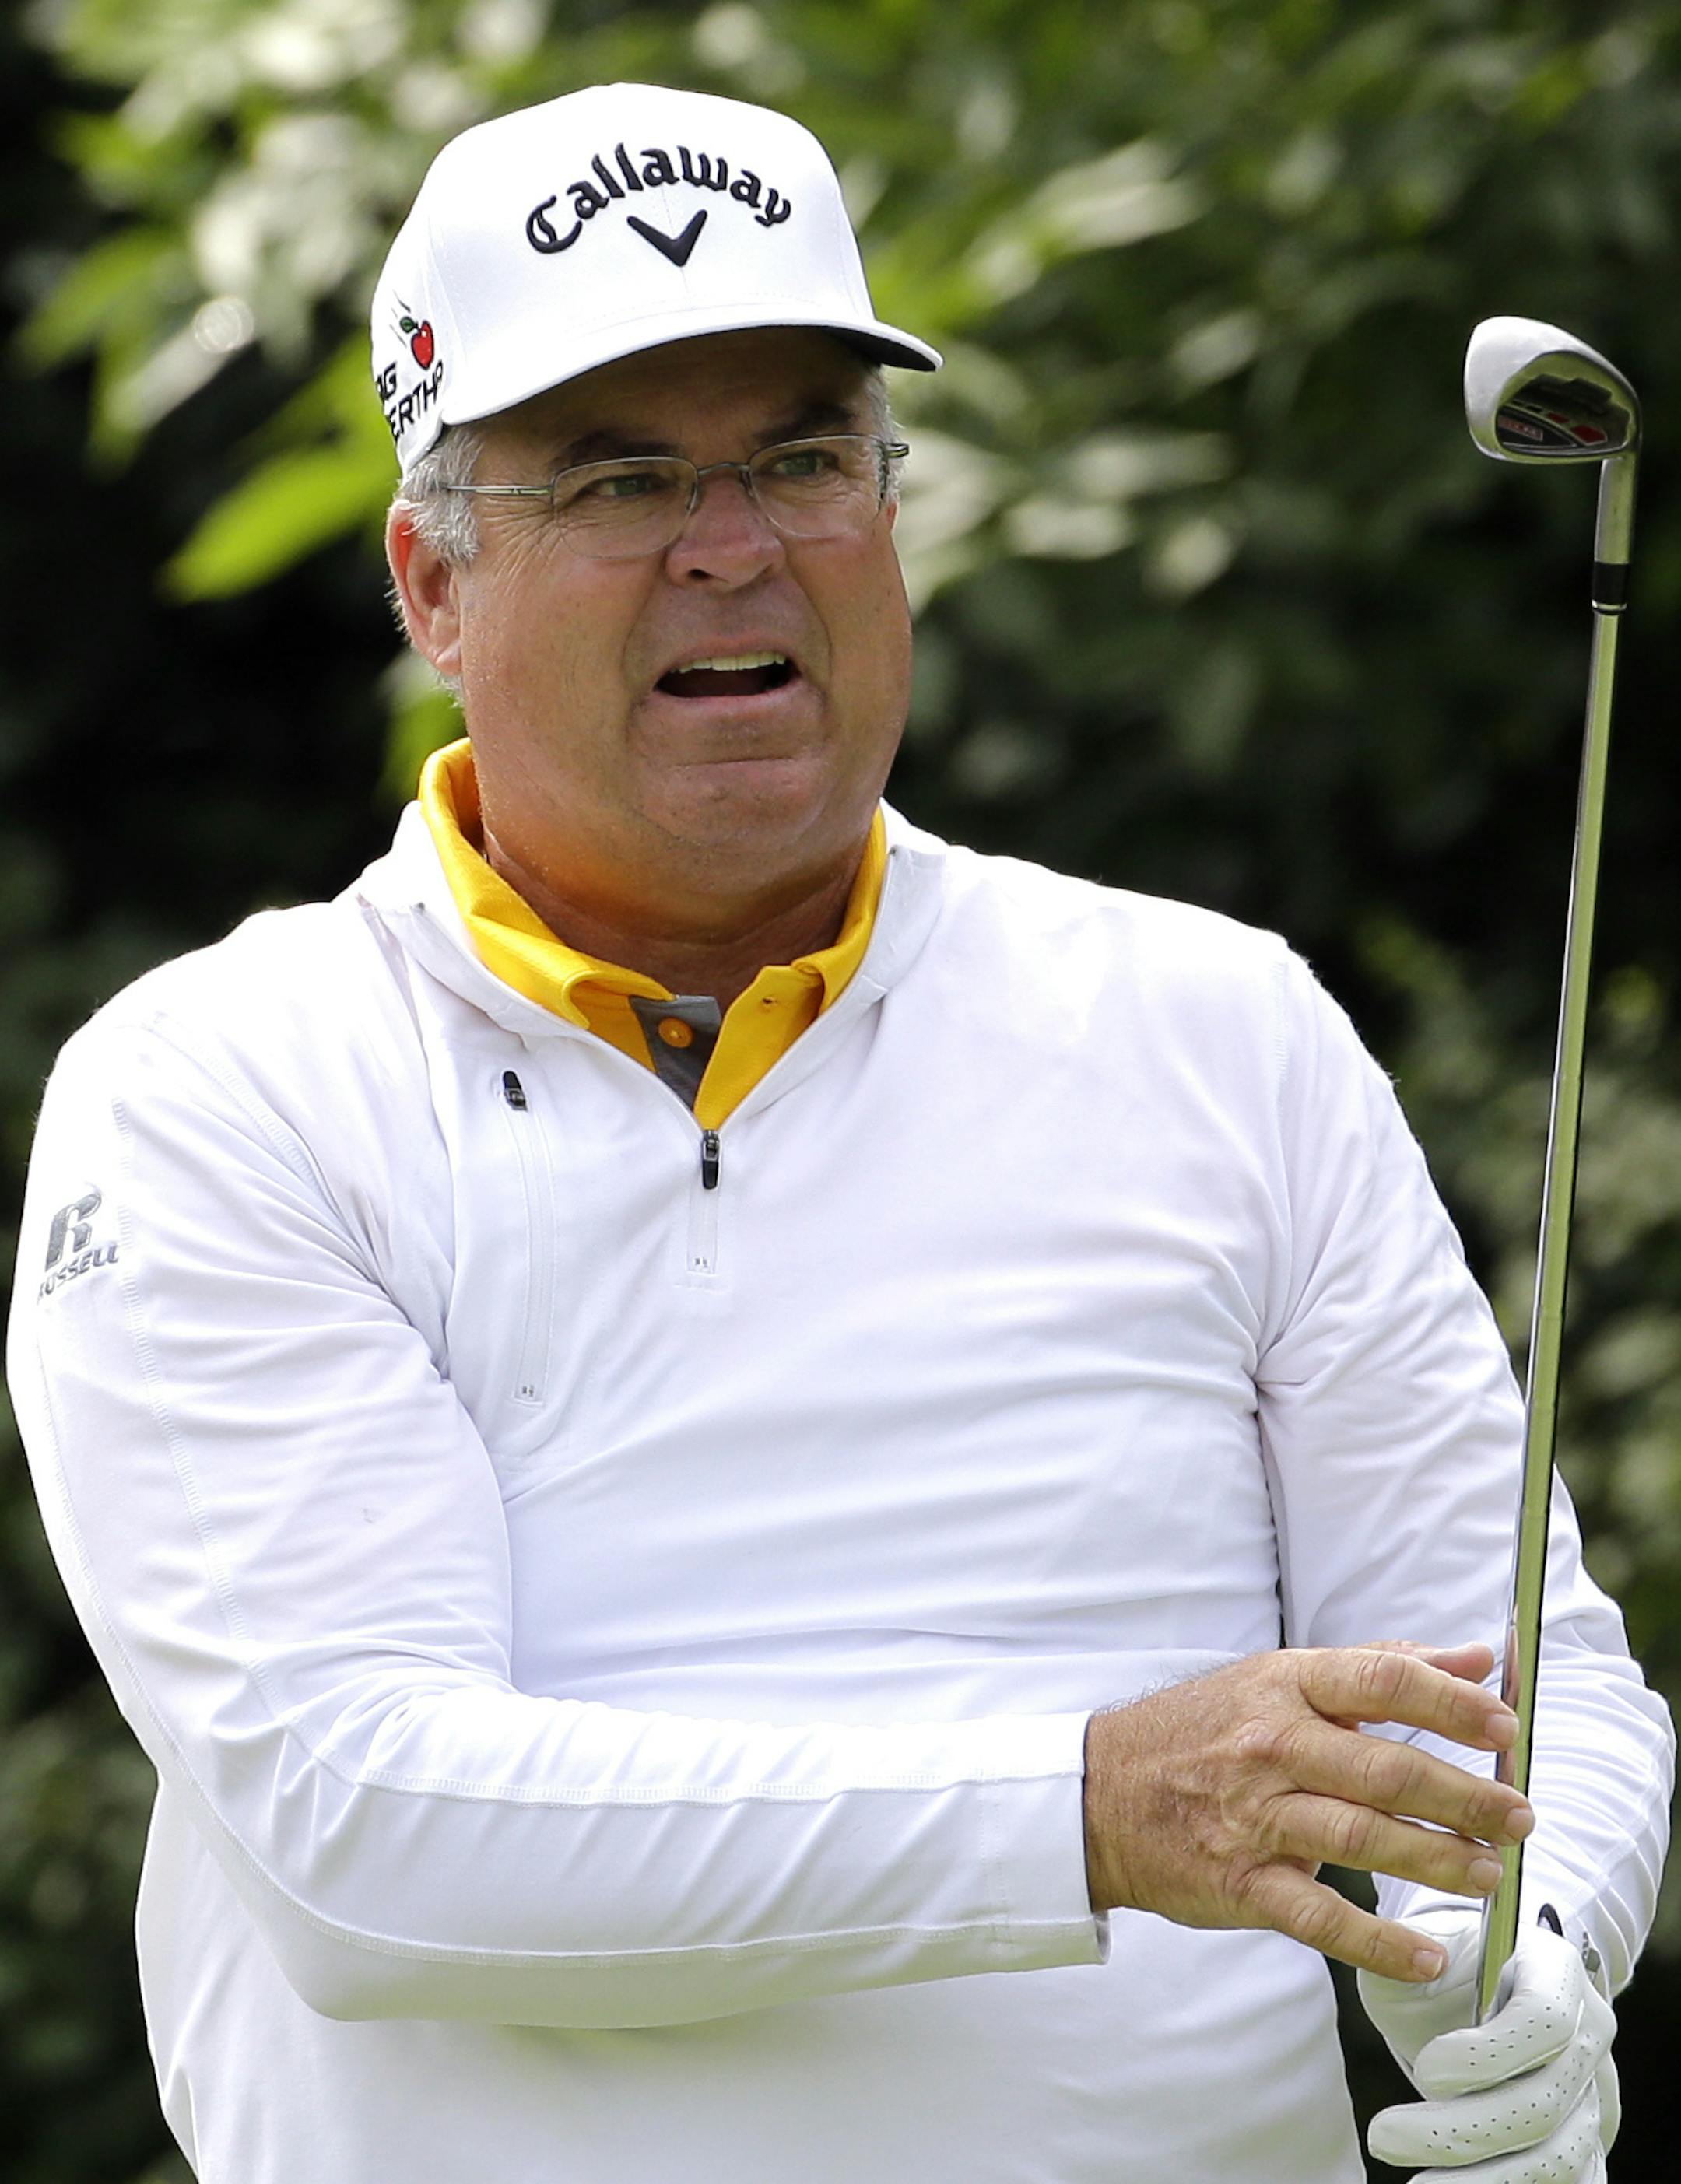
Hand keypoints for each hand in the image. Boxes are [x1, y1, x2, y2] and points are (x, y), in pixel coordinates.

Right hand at [1082, 1642, 1533, 1982]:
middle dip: (1466, 1797)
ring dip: (1438, 1860)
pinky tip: (1426, 1955)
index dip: (1451, 1705)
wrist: (1098, 1791)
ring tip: (1489, 1873)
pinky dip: (1378, 1942)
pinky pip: (1320, 1916)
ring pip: (1364, 1838)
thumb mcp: (1277, 1680)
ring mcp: (1253, 1816)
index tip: (1504, 1730)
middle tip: (1519, 1816)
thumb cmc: (1202, 1731)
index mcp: (1283, 1686)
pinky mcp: (1240, 1881)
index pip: (1382, 1682)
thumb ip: (1378, 1667)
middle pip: (1387, 1769)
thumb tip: (1475, 1661)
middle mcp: (1270, 1745)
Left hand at [1360, 1908, 1616, 2179]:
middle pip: (1542, 2102)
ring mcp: (1593, 2090)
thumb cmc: (1439, 1968)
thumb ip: (1409, 1952)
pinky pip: (1570, 2180)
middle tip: (1384, 2137)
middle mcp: (1588, 2032)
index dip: (1488, 2055)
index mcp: (1555, 1971)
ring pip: (1557, 2156)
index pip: (1545, 2019)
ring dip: (1482, 2179)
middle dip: (1459, 2131)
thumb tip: (1421, 1961)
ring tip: (1417, 2183)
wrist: (1469, 1991)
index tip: (1425, 2070)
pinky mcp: (1585, 2137)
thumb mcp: (1414, 1947)